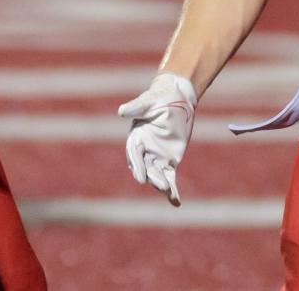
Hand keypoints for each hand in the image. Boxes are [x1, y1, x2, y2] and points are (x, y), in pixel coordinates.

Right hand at [118, 72, 196, 206]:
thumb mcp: (148, 101)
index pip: (134, 153)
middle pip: (145, 167)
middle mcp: (144, 150)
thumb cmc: (159, 97)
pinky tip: (175, 201)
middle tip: (161, 184)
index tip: (140, 176)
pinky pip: (169, 178)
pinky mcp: (169, 161)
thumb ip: (137, 108)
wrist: (176, 97)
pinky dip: (172, 190)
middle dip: (151, 177)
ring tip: (168, 191)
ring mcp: (156, 157)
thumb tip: (122, 111)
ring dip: (161, 184)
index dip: (137, 164)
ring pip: (157, 174)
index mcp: (136, 136)